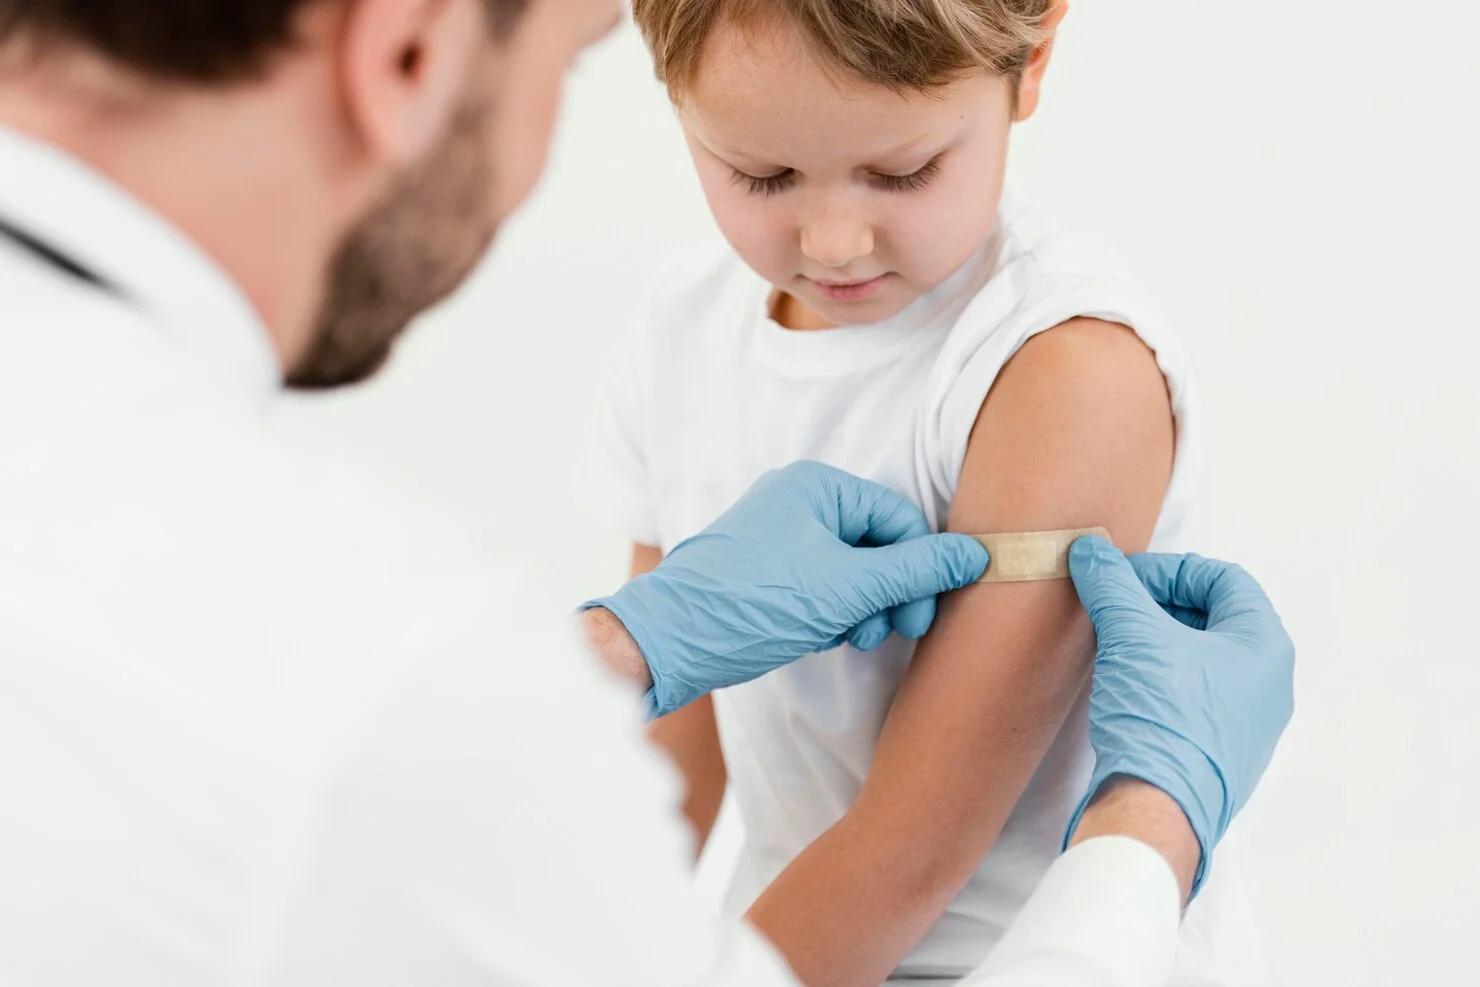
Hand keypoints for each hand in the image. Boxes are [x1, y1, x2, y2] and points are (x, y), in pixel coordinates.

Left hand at [586, 461, 988, 718]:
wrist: (670, 641)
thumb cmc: (753, 605)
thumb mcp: (847, 589)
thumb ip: (915, 571)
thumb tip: (978, 554)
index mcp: (816, 486)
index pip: (899, 519)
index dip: (919, 570)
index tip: (918, 619)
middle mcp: (797, 500)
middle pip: (877, 544)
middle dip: (888, 593)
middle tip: (888, 633)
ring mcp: (780, 535)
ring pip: (852, 568)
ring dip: (863, 607)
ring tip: (851, 637)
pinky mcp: (767, 569)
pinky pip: (824, 583)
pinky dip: (834, 611)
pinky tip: (824, 637)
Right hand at [1064, 536, 1294, 895]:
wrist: (1157, 811)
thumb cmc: (1162, 719)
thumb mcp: (1132, 636)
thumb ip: (1112, 586)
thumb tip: (1090, 551)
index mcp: (1265, 646)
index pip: (1224, 579)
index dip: (1170, 569)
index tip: (1124, 578)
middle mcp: (1268, 684)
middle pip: (1213, 617)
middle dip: (1158, 604)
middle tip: (1113, 605)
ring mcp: (1247, 724)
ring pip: (1201, 659)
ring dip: (1155, 641)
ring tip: (1111, 641)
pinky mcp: (1218, 753)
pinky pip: (1194, 697)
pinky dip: (1159, 678)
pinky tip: (1123, 684)